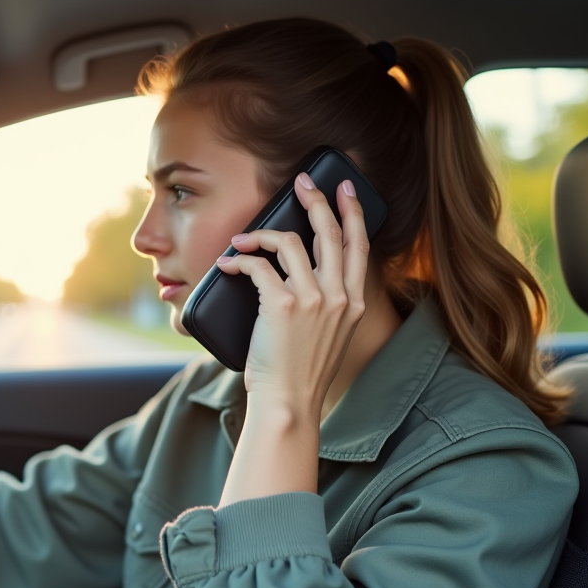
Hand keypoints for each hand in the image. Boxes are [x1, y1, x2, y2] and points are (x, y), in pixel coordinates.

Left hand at [214, 175, 368, 505]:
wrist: (288, 405)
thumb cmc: (300, 374)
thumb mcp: (328, 336)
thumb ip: (325, 305)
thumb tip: (299, 274)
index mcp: (354, 303)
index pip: (360, 245)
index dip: (353, 212)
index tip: (345, 188)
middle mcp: (339, 297)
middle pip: (331, 232)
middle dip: (315, 199)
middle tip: (300, 181)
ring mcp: (314, 300)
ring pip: (291, 242)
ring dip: (261, 234)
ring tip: (242, 239)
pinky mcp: (283, 305)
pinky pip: (259, 265)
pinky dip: (239, 260)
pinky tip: (227, 264)